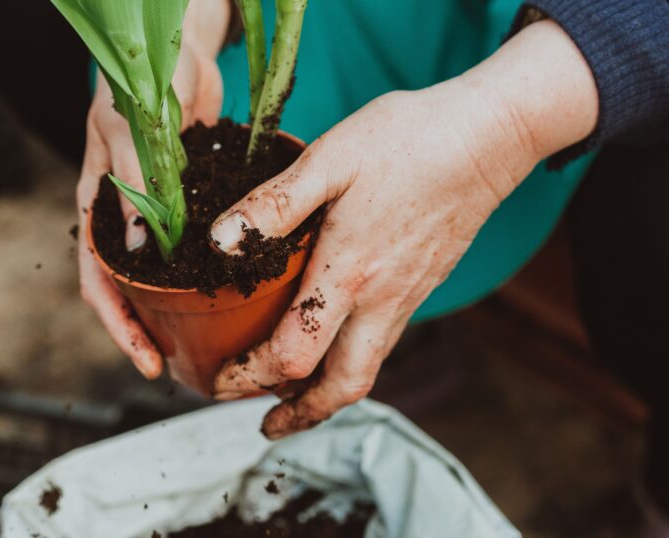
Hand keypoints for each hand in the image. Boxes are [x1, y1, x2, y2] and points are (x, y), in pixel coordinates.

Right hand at [77, 0, 228, 377]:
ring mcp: (158, 213)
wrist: (177, 51)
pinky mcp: (189, 202)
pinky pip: (194, 246)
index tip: (147, 361)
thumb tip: (141, 251)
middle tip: (184, 363)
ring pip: (163, 274)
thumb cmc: (141, 84)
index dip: (119, 327)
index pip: (98, 283)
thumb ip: (135, 188)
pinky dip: (206, 270)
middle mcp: (125, 219)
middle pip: (131, 289)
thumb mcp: (130, 134)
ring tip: (211, 339)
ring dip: (179, 307)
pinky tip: (235, 288)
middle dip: (151, 329)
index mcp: (97, 208)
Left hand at [211, 20, 597, 437]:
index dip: (249, 378)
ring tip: (290, 396)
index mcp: (349, 273)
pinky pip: (382, 343)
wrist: (487, 136)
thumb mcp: (330, 161)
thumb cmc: (407, 141)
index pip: (294, 355)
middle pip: (342, 387)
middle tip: (264, 424)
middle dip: (298, 415)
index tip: (219, 383)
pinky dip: (349, 361)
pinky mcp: (421, 286)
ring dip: (324, 395)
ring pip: (365, 370)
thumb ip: (274, 205)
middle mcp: (381, 300)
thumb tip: (219, 243)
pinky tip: (332, 340)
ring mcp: (407, 297)